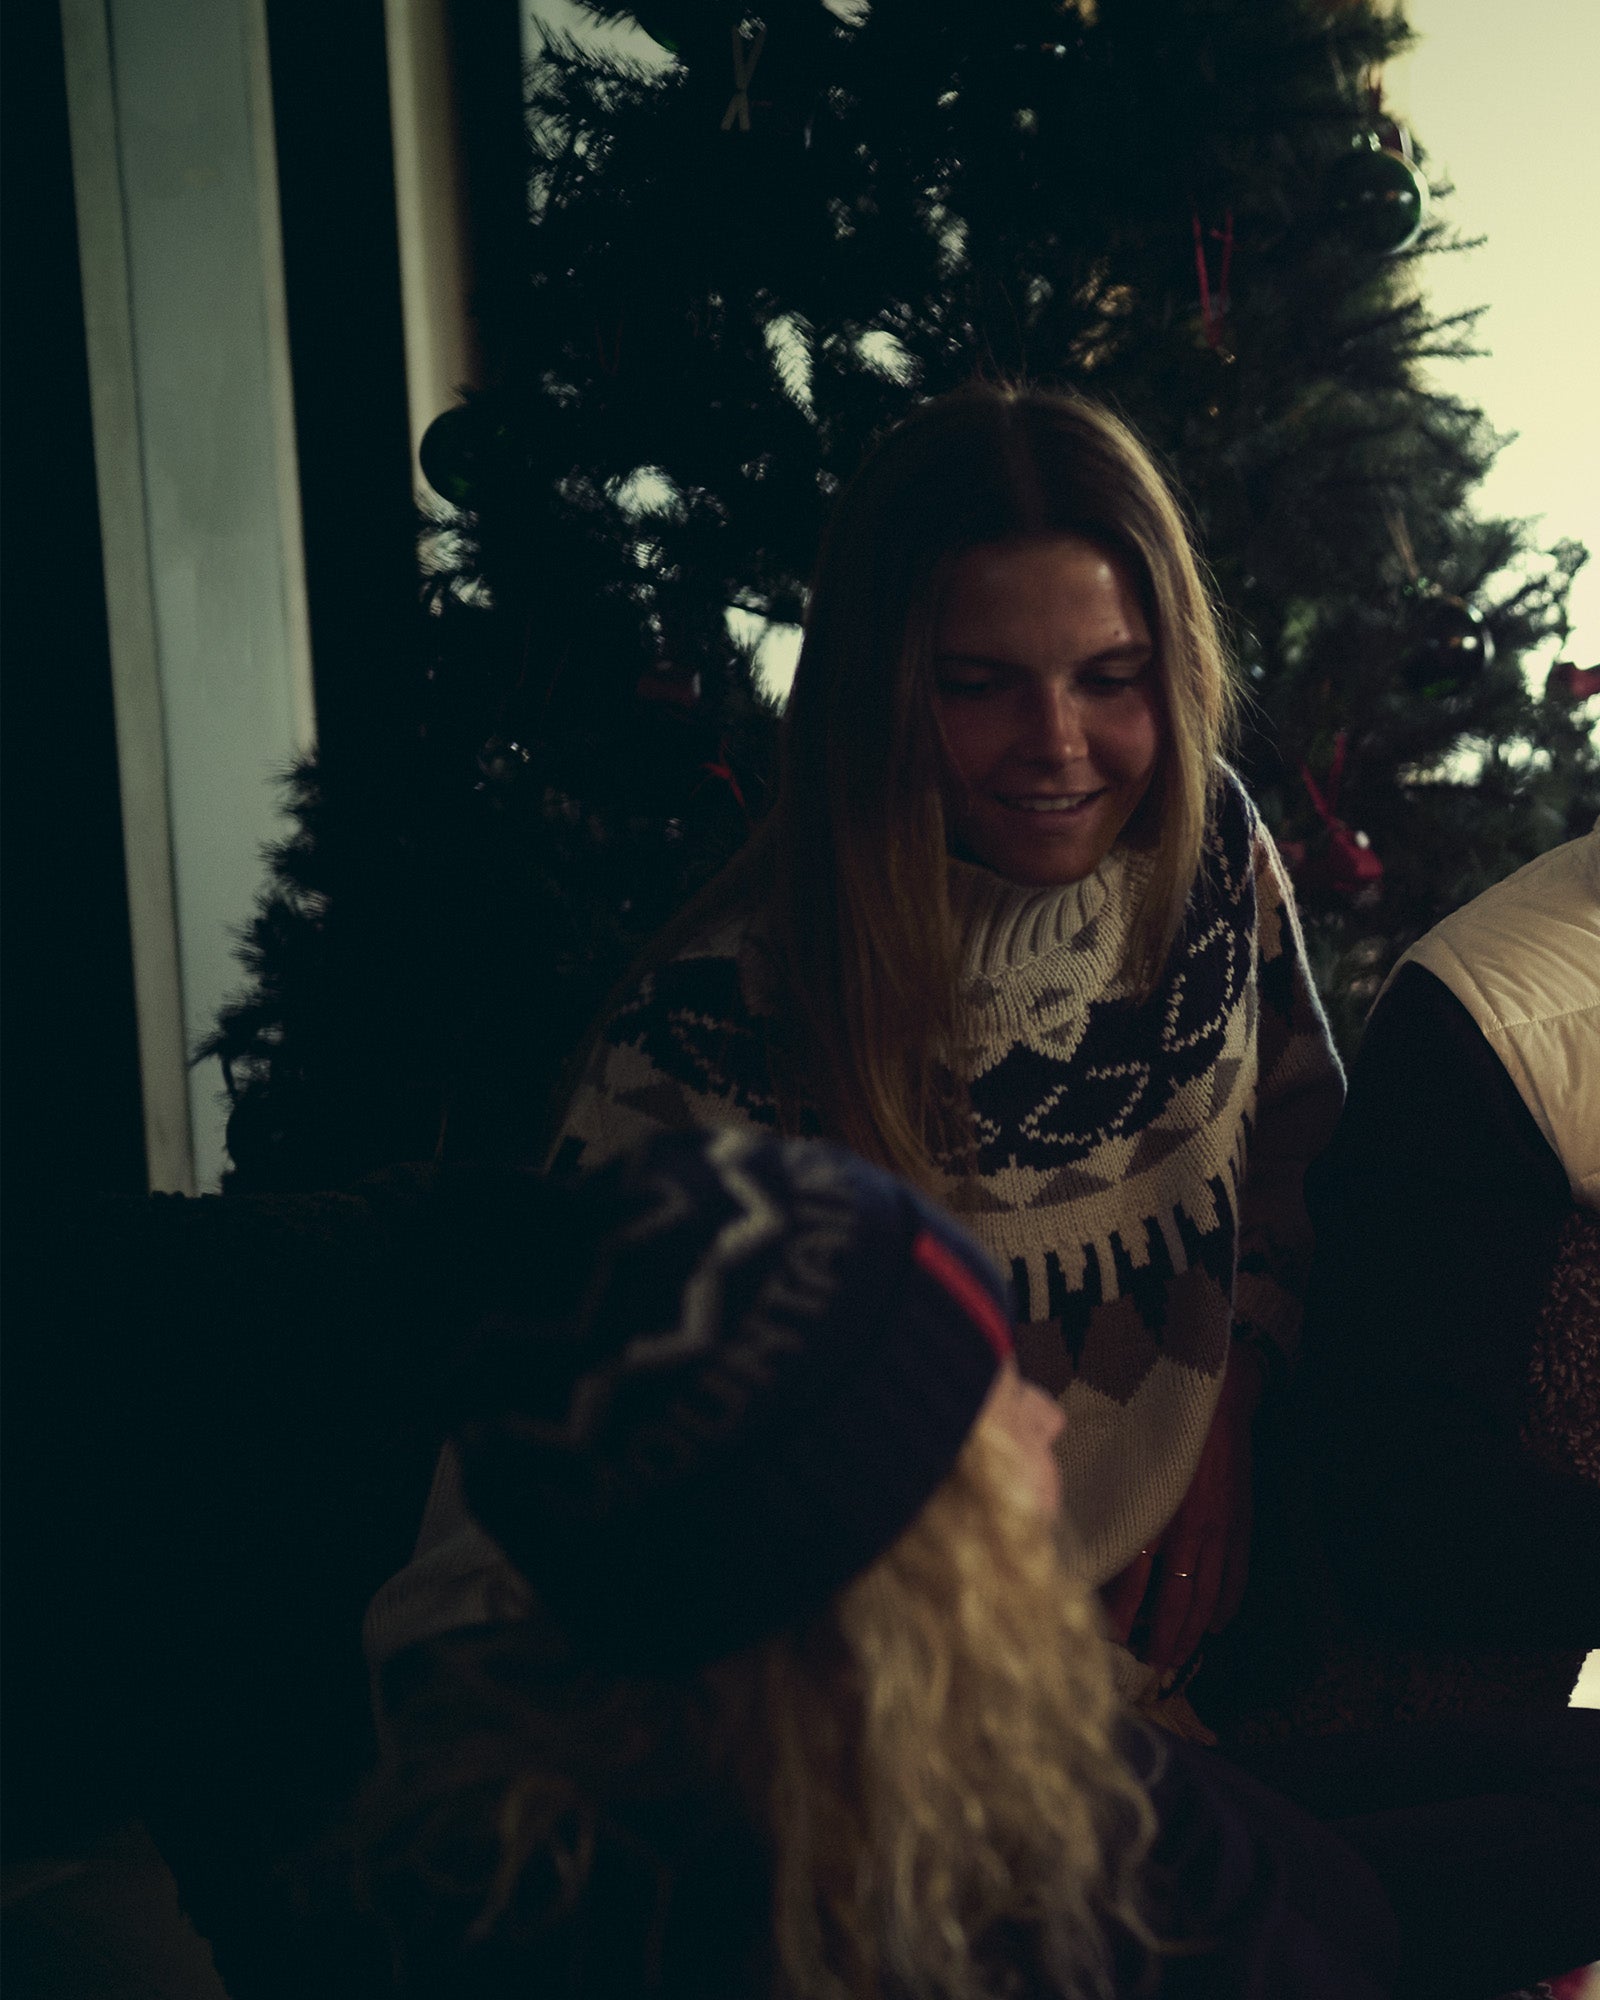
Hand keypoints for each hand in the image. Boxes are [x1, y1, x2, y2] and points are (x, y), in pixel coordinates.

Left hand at [1100, 1346, 1261, 1668]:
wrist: (1219, 1397)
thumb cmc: (1164, 1426)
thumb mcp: (1128, 1460)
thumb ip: (1113, 1499)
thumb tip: (1090, 1535)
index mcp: (1154, 1511)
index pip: (1136, 1577)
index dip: (1124, 1610)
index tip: (1112, 1635)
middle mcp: (1188, 1528)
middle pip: (1175, 1598)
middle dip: (1164, 1636)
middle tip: (1153, 1663)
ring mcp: (1220, 1529)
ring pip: (1207, 1594)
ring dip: (1194, 1629)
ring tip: (1182, 1654)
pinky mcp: (1242, 1524)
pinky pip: (1238, 1576)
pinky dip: (1229, 1603)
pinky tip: (1221, 1623)